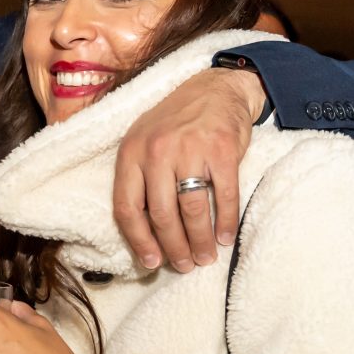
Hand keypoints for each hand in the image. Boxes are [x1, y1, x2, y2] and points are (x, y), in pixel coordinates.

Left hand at [113, 67, 266, 272]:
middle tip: (183, 265)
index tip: (151, 262)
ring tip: (205, 257)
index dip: (138, 240)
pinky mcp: (222, 150)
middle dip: (174, 247)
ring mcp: (190, 149)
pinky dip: (226, 221)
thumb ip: (139, 179)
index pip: (127, 206)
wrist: (215, 88)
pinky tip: (225, 237)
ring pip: (192, 209)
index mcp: (131, 152)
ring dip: (200, 240)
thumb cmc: (176, 123)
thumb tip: (144, 232)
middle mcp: (157, 151)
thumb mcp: (145, 142)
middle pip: (162, 214)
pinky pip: (224, 195)